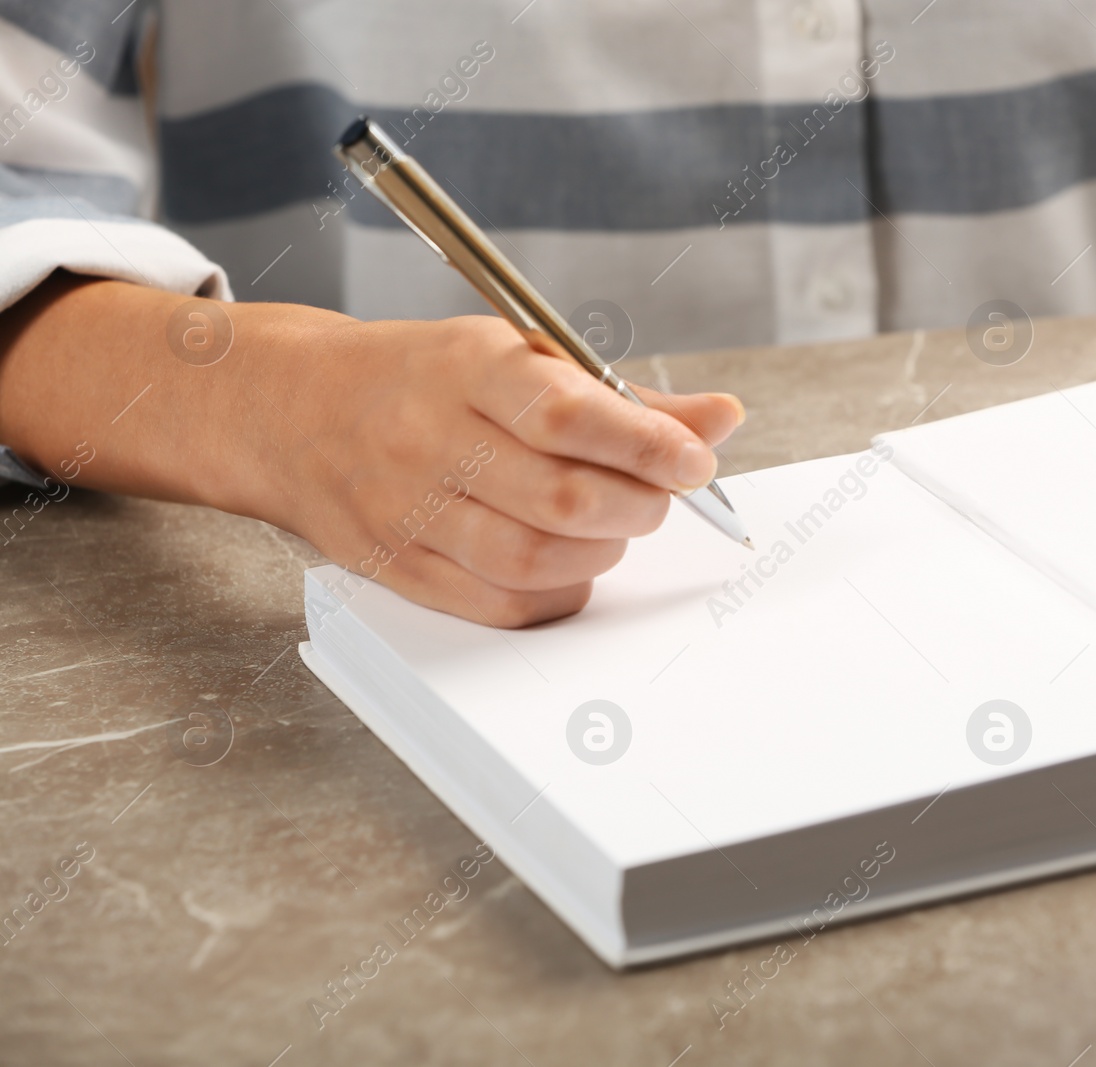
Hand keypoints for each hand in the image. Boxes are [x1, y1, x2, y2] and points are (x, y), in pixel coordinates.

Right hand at [0, 277, 743, 625]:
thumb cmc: (425, 380)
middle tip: (656, 496)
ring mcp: (406, 509)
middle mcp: (429, 438)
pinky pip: (499, 603)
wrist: (294, 411)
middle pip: (561, 498)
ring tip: (612, 525)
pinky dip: (556, 590)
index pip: (571, 413)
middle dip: (636, 506)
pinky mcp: (396, 566)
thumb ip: (622, 397)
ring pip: (534, 559)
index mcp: (466, 368)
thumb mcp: (515, 356)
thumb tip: (722, 418)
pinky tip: (568, 561)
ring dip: (602, 551)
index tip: (695, 462)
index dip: (648, 445)